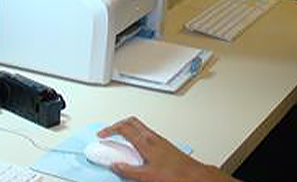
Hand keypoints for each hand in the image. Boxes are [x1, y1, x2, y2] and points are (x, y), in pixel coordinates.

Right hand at [98, 117, 224, 181]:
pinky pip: (146, 133)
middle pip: (131, 121)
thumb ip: (129, 170)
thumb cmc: (176, 174)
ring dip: (127, 128)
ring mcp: (159, 139)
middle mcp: (153, 137)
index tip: (101, 135)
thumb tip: (115, 165)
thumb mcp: (148, 176)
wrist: (195, 175)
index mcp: (146, 142)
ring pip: (139, 126)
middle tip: (108, 132)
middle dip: (117, 124)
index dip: (110, 130)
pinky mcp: (163, 144)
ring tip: (119, 138)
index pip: (124, 128)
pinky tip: (135, 147)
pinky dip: (136, 135)